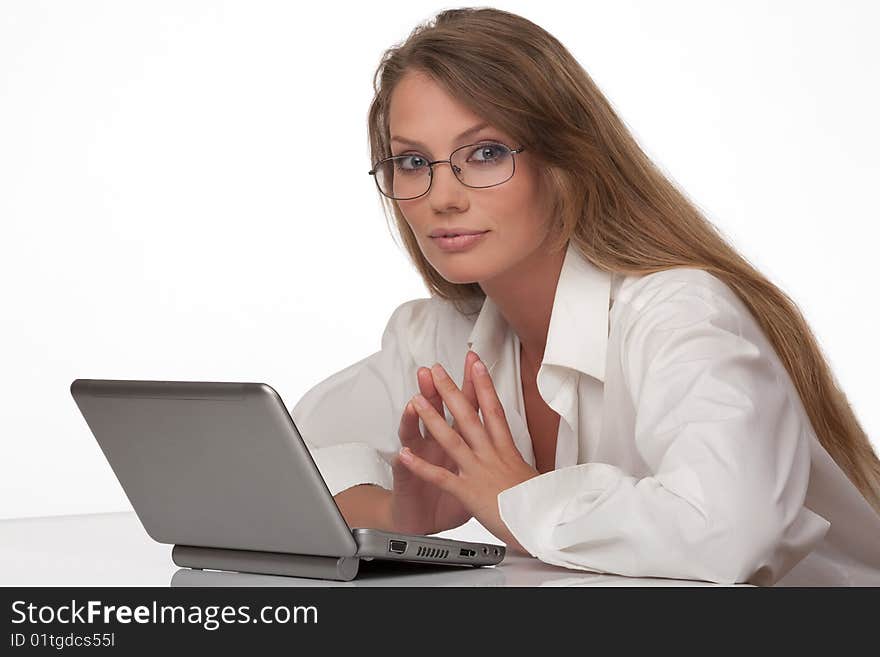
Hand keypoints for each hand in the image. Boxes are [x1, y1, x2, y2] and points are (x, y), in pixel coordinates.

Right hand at [389, 351, 481, 534]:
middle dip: (438, 392)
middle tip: (435, 371)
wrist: (417, 520)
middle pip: (439, 412)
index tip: (475, 363)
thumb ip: (483, 455)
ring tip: (415, 402)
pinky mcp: (411, 481)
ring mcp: (422, 461)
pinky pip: (411, 473)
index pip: (467, 407)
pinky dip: (409, 463)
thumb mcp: (473, 475)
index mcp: (458, 441)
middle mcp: (438, 445)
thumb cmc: (446, 499)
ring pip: (420, 435)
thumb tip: (508, 442)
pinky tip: (404, 451)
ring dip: (418, 418)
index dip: (472, 386)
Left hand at [398, 352, 540, 554]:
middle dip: (451, 391)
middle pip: (469, 416)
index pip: (494, 410)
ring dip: (432, 418)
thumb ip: (522, 467)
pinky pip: (440, 477)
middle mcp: (492, 456)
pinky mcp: (468, 493)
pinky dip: (420, 466)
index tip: (476, 364)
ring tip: (416, 399)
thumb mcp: (535, 479)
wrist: (546, 526)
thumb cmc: (542, 507)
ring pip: (451, 439)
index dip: (483, 384)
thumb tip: (525, 463)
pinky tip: (404, 455)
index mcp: (507, 451)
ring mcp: (479, 472)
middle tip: (436, 370)